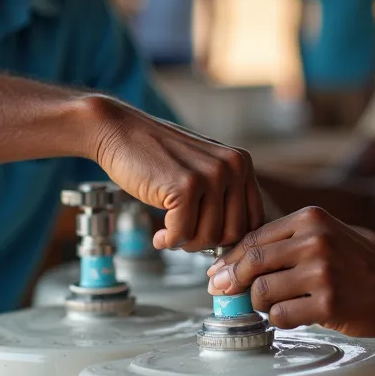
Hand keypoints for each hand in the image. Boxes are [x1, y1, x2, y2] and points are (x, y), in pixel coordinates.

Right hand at [87, 96, 262, 251]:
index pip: (254, 220)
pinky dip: (168, 241)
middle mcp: (233, 166)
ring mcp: (211, 175)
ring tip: (169, 233)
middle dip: (206, 244)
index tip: (206, 242)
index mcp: (242, 163)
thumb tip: (234, 242)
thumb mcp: (203, 168)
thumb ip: (223, 196)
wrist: (121, 131)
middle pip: (233, 233)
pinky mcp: (185, 186)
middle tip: (183, 238)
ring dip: (185, 244)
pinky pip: (182, 234)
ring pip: (209, 238)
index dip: (230, 240)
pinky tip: (158, 235)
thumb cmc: (157, 156)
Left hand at [206, 206, 374, 338]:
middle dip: (231, 281)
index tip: (217, 273)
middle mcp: (315, 240)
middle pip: (252, 262)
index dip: (229, 259)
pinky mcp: (328, 301)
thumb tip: (232, 262)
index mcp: (311, 218)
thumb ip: (285, 243)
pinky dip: (281, 320)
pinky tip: (297, 315)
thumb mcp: (326, 236)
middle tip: (222, 293)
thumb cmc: (359, 267)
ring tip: (279, 304)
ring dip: (262, 304)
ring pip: (262, 291)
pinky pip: (281, 315)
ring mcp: (322, 271)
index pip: (254, 237)